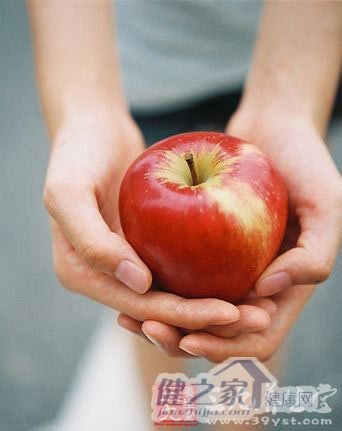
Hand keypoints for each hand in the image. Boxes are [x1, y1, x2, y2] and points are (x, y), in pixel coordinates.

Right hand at [44, 109, 243, 332]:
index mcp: (82, 274)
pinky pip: (180, 265)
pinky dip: (209, 275)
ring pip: (175, 293)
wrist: (93, 127)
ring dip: (215, 303)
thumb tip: (138, 284)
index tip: (228, 312)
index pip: (139, 307)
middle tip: (257, 317)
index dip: (183, 315)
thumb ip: (91, 241)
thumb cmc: (76, 155)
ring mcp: (128, 260)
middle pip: (162, 308)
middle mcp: (106, 275)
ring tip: (259, 307)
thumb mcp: (68, 192)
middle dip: (208, 318)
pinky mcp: (146, 244)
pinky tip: (244, 274)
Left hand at [118, 112, 340, 360]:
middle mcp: (254, 284)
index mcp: (283, 288)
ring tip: (128, 318)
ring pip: (192, 309)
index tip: (189, 339)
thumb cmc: (306, 163)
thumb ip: (313, 255)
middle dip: (184, 339)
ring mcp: (229, 266)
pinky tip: (130, 280)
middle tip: (147, 328)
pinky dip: (157, 284)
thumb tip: (268, 292)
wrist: (274, 127)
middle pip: (217, 331)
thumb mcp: (326, 206)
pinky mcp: (206, 245)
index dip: (225, 346)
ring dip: (164, 320)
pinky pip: (179, 272)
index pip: (255, 336)